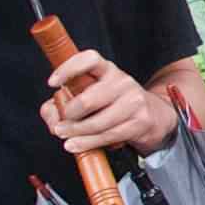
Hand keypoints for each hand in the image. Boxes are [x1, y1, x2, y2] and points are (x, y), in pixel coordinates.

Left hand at [38, 47, 180, 156]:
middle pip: (88, 100)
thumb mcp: (90, 95)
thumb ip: (62, 103)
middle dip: (69, 115)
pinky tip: (76, 145)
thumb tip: (51, 117)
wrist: (153, 115)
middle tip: (60, 125)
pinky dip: (88, 143)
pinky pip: (108, 135)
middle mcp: (121, 81)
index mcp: (107, 69)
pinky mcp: (139, 122)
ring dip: (76, 133)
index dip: (68, 69)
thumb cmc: (114, 104)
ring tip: (65, 137)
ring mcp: (133, 101)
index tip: (52, 83)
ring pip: (97, 122)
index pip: (89, 59)